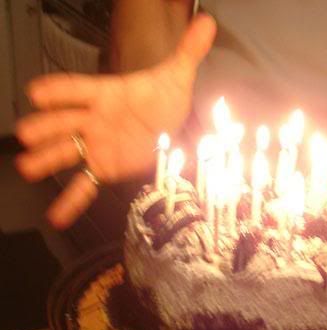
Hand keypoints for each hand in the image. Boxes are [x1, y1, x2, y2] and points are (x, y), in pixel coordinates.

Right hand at [15, 14, 215, 228]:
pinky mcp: (103, 167)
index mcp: (105, 93)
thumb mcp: (177, 75)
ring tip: (27, 167)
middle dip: (46, 127)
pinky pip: (84, 186)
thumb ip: (188, 51)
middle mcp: (93, 119)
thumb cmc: (163, 97)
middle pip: (65, 122)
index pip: (78, 89)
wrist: (169, 123)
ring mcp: (95, 145)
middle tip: (27, 134)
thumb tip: (207, 22)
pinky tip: (56, 216)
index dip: (60, 91)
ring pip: (67, 152)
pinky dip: (71, 201)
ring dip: (47, 160)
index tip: (38, 93)